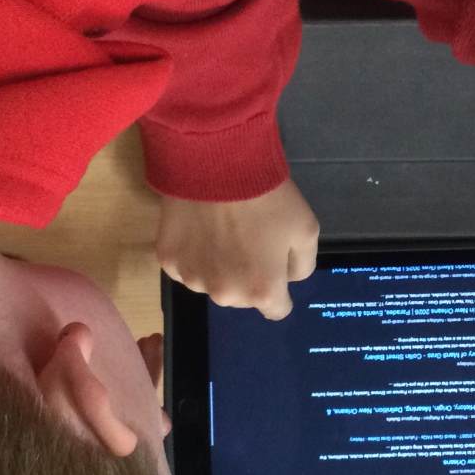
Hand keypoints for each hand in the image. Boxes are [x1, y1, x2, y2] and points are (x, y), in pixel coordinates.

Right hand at [156, 180, 319, 320]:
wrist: (218, 164)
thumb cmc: (267, 198)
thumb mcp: (306, 230)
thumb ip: (301, 264)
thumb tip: (287, 278)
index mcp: (261, 291)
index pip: (276, 309)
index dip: (278, 289)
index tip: (274, 267)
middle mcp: (224, 294)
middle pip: (241, 297)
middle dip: (247, 277)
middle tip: (247, 240)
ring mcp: (192, 278)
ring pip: (210, 282)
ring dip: (217, 267)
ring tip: (220, 231)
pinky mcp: (167, 260)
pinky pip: (185, 266)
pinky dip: (192, 253)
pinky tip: (198, 227)